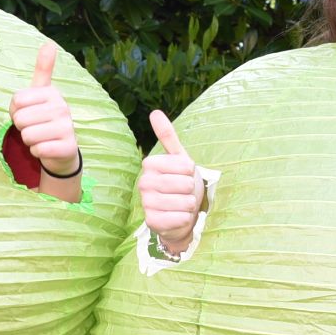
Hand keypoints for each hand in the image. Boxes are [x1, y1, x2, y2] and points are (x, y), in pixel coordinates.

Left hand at [10, 43, 80, 174]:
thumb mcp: (42, 93)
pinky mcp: (68, 147)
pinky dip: (37, 152)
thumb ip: (43, 69)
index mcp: (52, 93)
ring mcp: (68, 127)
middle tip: (35, 128)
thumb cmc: (45, 118)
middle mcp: (62, 107)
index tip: (28, 112)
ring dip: (29, 141)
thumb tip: (49, 43)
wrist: (62, 149)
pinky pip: (38, 150)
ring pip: (27, 135)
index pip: (16, 101)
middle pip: (20, 119)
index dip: (15, 111)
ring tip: (41, 138)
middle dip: (22, 128)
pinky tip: (47, 148)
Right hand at [139, 109, 205, 248]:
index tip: (184, 175)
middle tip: (183, 193)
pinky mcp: (152, 222)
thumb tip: (154, 112)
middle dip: (191, 190)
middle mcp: (144, 182)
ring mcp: (146, 203)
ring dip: (189, 205)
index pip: (185, 165)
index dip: (191, 171)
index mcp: (150, 164)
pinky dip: (185, 218)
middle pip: (185, 184)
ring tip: (181, 205)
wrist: (179, 215)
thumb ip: (167, 136)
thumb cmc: (180, 185)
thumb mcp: (178, 159)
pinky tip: (178, 217)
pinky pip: (181, 218)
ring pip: (184, 202)